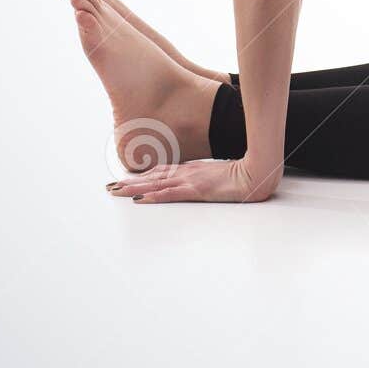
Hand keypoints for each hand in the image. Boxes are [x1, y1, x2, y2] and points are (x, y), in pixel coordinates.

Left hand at [107, 155, 281, 204]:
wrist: (257, 172)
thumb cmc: (245, 174)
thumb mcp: (223, 174)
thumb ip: (209, 176)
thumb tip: (201, 181)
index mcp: (194, 169)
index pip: (163, 171)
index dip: (144, 174)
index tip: (127, 178)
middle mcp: (188, 172)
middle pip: (154, 176)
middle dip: (131, 182)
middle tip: (111, 187)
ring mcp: (192, 180)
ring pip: (156, 183)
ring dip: (135, 187)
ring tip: (116, 191)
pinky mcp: (197, 190)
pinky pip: (171, 193)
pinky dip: (154, 195)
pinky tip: (142, 198)